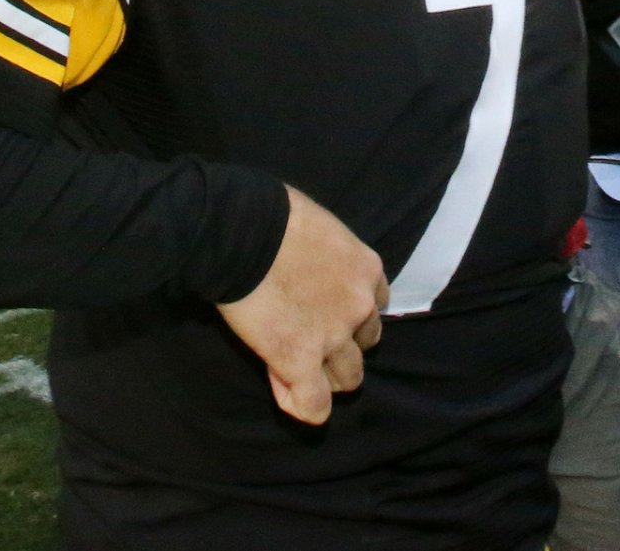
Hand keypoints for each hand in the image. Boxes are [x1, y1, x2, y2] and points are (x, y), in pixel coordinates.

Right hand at [216, 187, 386, 426]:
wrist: (242, 230)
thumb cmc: (273, 213)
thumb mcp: (320, 226)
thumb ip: (327, 255)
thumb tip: (308, 263)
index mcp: (367, 269)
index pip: (377, 304)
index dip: (351, 311)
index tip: (323, 307)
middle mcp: (360, 306)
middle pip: (366, 343)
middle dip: (343, 343)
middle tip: (307, 335)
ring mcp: (333, 337)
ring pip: (349, 377)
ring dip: (327, 374)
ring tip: (294, 365)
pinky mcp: (299, 360)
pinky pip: (315, 405)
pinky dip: (305, 406)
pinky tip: (287, 390)